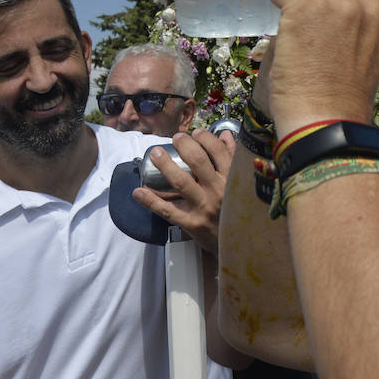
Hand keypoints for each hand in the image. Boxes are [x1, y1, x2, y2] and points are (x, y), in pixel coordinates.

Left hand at [132, 129, 234, 253]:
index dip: (206, 138)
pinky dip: (151, 201)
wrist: (239, 245)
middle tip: (176, 138)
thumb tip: (224, 134)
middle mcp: (218, 191)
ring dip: (165, 165)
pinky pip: (168, 211)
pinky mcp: (191, 224)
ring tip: (156, 153)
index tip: (196, 133)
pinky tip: (138, 192)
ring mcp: (203, 208)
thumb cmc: (237, 209)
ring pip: (181, 182)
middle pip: (198, 161)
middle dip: (184, 145)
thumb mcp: (241, 184)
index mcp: (232, 179)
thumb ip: (233, 158)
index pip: (219, 151)